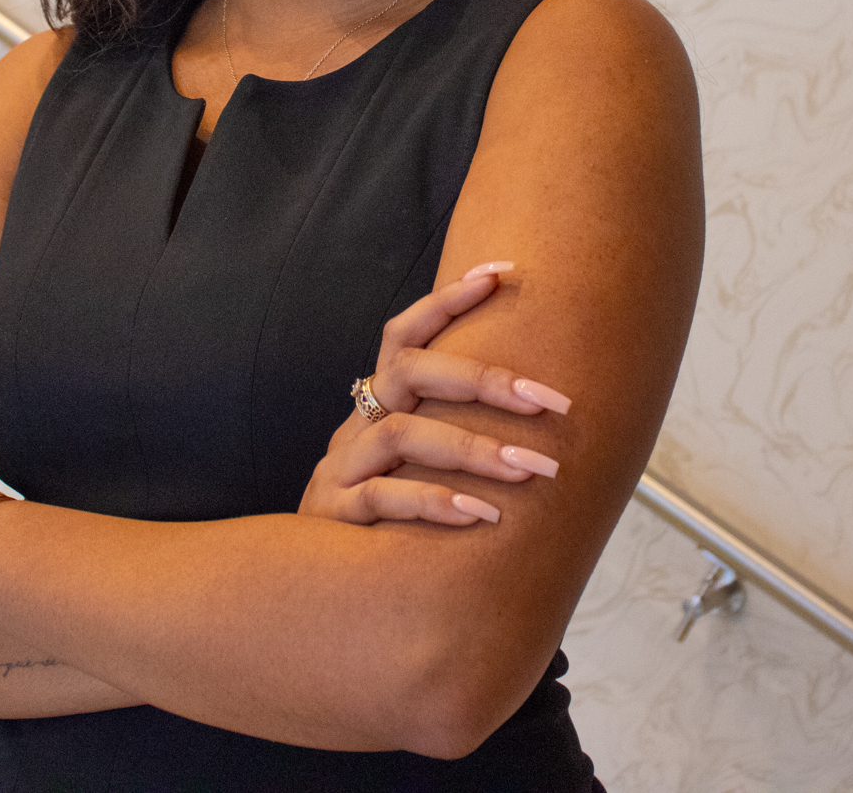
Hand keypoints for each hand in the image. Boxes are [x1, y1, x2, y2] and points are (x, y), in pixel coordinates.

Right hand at [298, 262, 570, 527]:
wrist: (302, 581)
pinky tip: (481, 515)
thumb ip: (452, 436)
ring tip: (532, 469)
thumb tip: (539, 406)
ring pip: (401, 435)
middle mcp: (356, 426)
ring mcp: (341, 469)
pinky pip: (382, 500)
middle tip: (549, 400)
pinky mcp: (333, 517)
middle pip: (409, 372)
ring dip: (472, 448)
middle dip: (484, 379)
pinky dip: (433, 502)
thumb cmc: (380, 518)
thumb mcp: (409, 465)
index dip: (447, 300)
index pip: (405, 334)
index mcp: (376, 405)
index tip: (501, 272)